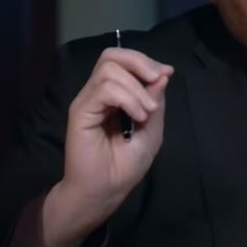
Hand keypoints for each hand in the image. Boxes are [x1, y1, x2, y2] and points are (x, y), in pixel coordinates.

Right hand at [42, 48, 173, 246]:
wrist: (105, 191)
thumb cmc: (125, 166)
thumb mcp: (152, 131)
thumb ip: (155, 102)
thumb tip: (163, 74)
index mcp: (115, 94)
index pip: (123, 61)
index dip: (146, 61)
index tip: (166, 73)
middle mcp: (98, 93)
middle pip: (112, 55)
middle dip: (140, 62)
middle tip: (157, 79)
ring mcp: (87, 101)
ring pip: (109, 70)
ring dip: (137, 88)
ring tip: (147, 112)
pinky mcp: (80, 112)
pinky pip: (104, 89)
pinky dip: (127, 98)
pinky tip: (138, 116)